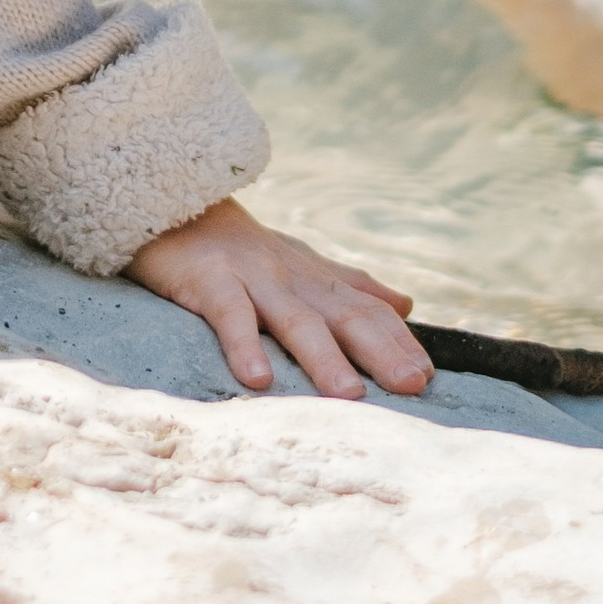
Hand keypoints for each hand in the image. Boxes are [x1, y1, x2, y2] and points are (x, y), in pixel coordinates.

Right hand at [125, 196, 431, 400]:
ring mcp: (253, 279)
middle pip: (343, 316)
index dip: (399, 341)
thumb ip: (352, 286)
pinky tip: (257, 379)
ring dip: (323, 357)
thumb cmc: (243, 249)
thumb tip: (406, 306)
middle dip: (381, 351)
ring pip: (293, 320)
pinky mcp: (210, 282)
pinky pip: (230, 315)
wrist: (175, 207)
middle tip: (412, 386)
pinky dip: (244, 345)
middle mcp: (293, 279)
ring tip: (349, 396)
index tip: (428, 376)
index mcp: (316, 280)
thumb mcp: (303, 265)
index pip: (367, 311)